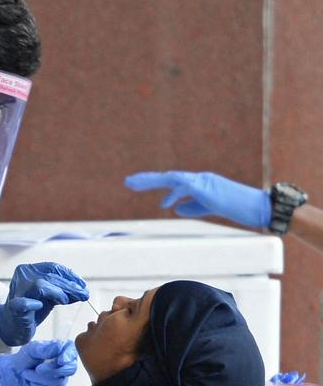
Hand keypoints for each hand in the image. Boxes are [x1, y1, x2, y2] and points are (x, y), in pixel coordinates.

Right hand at [0, 262, 88, 345]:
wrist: (13, 325)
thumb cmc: (32, 309)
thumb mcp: (50, 296)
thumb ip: (63, 291)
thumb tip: (83, 290)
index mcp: (30, 270)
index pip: (53, 267)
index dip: (70, 276)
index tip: (83, 285)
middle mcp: (23, 276)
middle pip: (50, 277)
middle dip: (70, 286)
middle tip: (84, 295)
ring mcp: (18, 291)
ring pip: (40, 285)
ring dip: (57, 292)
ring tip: (66, 301)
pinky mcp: (14, 307)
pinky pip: (23, 303)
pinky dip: (32, 303)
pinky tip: (39, 305)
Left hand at [0, 340, 77, 385]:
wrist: (12, 373)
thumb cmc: (24, 358)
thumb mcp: (31, 349)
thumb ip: (45, 348)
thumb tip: (59, 346)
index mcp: (60, 352)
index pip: (72, 352)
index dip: (69, 356)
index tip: (60, 360)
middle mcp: (64, 366)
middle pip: (70, 369)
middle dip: (52, 369)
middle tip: (38, 368)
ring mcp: (60, 380)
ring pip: (59, 382)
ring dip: (39, 378)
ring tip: (28, 373)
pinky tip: (32, 383)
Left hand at [125, 171, 270, 227]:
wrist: (258, 206)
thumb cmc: (236, 206)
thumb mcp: (208, 208)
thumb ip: (192, 206)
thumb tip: (175, 208)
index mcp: (196, 183)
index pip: (169, 180)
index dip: (151, 181)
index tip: (134, 183)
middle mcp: (197, 179)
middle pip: (166, 177)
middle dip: (146, 179)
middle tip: (127, 181)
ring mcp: (202, 181)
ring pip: (172, 178)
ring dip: (153, 181)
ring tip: (135, 184)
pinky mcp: (208, 188)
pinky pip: (186, 188)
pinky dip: (173, 195)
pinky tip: (164, 204)